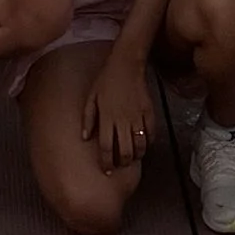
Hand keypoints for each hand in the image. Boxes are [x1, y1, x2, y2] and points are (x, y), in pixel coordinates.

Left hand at [80, 45, 153, 172]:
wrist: (126, 64)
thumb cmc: (106, 80)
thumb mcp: (91, 97)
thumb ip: (88, 118)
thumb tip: (84, 138)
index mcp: (107, 118)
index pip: (106, 147)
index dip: (106, 162)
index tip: (106, 171)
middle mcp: (122, 121)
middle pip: (124, 151)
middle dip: (121, 163)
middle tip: (119, 166)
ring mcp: (137, 118)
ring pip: (139, 146)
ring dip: (135, 156)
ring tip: (131, 157)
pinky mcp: (149, 113)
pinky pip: (150, 134)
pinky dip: (148, 143)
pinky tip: (143, 144)